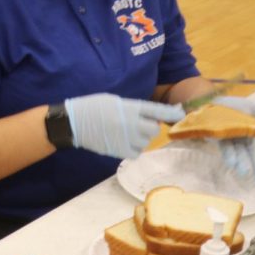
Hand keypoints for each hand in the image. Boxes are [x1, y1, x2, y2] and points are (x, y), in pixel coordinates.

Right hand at [64, 93, 183, 158]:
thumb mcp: (116, 101)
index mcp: (130, 107)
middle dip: (149, 127)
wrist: (74, 122)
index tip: (181, 114)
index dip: (171, 113)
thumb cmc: (93, 107)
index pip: (158, 111)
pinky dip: (133, 149)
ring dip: (140, 139)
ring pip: (145, 142)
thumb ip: (134, 108)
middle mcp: (131, 123)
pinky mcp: (119, 150)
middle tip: (137, 124)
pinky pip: (136, 153)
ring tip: (126, 133)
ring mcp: (125, 138)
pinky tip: (124, 143)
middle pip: (153, 130)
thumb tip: (150, 117)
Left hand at [213, 96, 254, 185]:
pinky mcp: (215, 136)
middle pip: (247, 155)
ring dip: (240, 161)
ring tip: (243, 172)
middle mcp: (237, 139)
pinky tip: (232, 162)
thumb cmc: (232, 106)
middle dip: (252, 166)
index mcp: (247, 135)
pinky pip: (224, 146)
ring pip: (235, 152)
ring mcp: (226, 138)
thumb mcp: (254, 108)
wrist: (210, 100)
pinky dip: (229, 153)